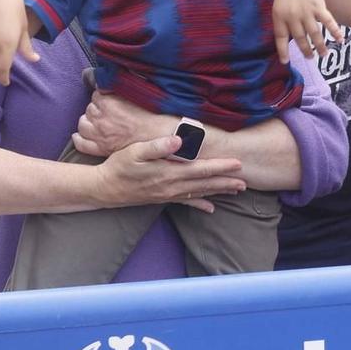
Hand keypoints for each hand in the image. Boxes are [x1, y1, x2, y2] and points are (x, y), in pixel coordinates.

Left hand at [72, 92, 171, 157]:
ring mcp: (100, 135)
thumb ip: (126, 84)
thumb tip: (117, 76)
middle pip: (90, 109)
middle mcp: (101, 118)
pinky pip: (82, 144)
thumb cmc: (157, 115)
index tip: (111, 98)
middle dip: (97, 108)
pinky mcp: (103, 148)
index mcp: (109, 102)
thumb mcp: (142, 92)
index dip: (104, 96)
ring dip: (88, 121)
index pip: (97, 94)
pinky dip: (79, 139)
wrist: (164, 137)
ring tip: (97, 121)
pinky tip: (81, 135)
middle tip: (109, 110)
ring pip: (83, 124)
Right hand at [91, 134, 244, 213]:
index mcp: (169, 172)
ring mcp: (168, 194)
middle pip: (205, 183)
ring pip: (199, 193)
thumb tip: (178, 140)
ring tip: (236, 191)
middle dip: (226, 182)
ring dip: (218, 192)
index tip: (238, 164)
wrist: (104, 189)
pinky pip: (186, 203)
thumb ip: (157, 146)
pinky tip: (211, 209)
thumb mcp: (135, 151)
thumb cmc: (119, 166)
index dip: (221, 166)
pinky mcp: (163, 199)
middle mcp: (172, 186)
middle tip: (246, 182)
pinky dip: (200, 204)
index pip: (201, 169)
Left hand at [272, 0, 342, 61]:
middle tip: (311, 58)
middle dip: (306, 50)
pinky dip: (335, 32)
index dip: (282, 51)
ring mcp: (306, 11)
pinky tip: (340, 40)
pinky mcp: (318, 6)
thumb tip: (290, 38)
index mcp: (279, 16)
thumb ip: (284, 20)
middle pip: (300, 38)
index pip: (280, 38)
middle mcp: (292, 15)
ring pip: (314, 33)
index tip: (285, 62)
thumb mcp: (279, 4)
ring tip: (324, 55)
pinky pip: (328, 22)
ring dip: (320, 46)